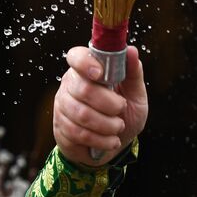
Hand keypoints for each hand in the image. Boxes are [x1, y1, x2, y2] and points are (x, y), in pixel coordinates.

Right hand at [54, 44, 147, 166]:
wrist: (115, 146)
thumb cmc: (124, 115)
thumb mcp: (135, 95)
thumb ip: (133, 73)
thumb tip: (132, 51)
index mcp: (87, 70)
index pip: (76, 57)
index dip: (86, 63)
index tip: (100, 74)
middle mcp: (70, 85)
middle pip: (83, 89)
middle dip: (109, 104)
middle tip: (121, 109)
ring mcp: (63, 106)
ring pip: (82, 114)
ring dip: (107, 125)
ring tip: (118, 127)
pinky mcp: (61, 128)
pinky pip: (79, 133)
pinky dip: (101, 140)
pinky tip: (111, 140)